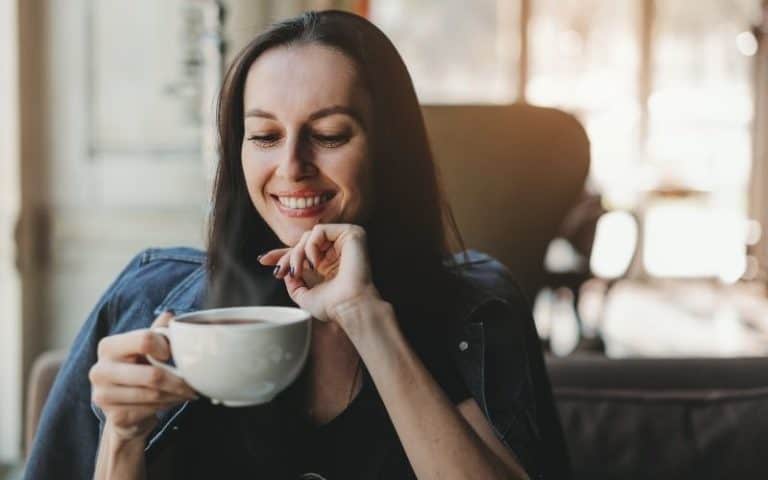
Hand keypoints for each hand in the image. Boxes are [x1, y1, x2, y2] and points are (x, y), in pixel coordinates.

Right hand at [89, 312, 197, 441]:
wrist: (123, 410)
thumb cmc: (137, 372)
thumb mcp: (144, 350)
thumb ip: (156, 332)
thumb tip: (170, 315)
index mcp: (108, 346)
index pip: (144, 340)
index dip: (166, 346)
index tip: (173, 354)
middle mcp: (100, 371)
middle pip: (152, 374)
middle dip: (179, 380)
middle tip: (194, 383)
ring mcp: (103, 396)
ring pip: (154, 394)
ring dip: (177, 394)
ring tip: (188, 391)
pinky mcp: (114, 417)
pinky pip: (151, 410)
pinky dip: (167, 406)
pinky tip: (172, 401)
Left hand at [258, 224, 381, 322]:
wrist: (349, 307)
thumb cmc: (332, 306)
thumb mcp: (304, 296)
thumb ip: (294, 284)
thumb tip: (284, 272)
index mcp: (330, 262)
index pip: (304, 251)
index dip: (283, 254)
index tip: (262, 260)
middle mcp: (338, 250)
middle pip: (304, 241)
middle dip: (288, 256)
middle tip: (282, 272)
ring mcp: (345, 240)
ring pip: (309, 235)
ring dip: (298, 253)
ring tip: (300, 271)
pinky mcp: (352, 234)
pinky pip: (319, 230)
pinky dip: (311, 246)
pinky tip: (315, 263)